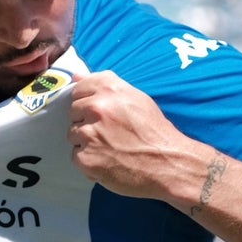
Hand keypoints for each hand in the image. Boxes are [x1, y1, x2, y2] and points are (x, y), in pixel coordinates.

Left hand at [68, 71, 191, 199]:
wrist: (167, 164)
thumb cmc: (154, 132)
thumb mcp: (136, 99)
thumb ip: (104, 86)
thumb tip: (76, 77)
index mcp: (109, 90)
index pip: (78, 90)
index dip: (87, 102)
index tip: (98, 113)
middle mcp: (97, 108)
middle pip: (73, 112)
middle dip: (86, 122)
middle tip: (108, 133)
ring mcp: (89, 134)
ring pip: (73, 134)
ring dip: (86, 142)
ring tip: (110, 148)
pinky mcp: (86, 158)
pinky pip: (76, 156)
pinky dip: (88, 160)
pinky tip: (107, 161)